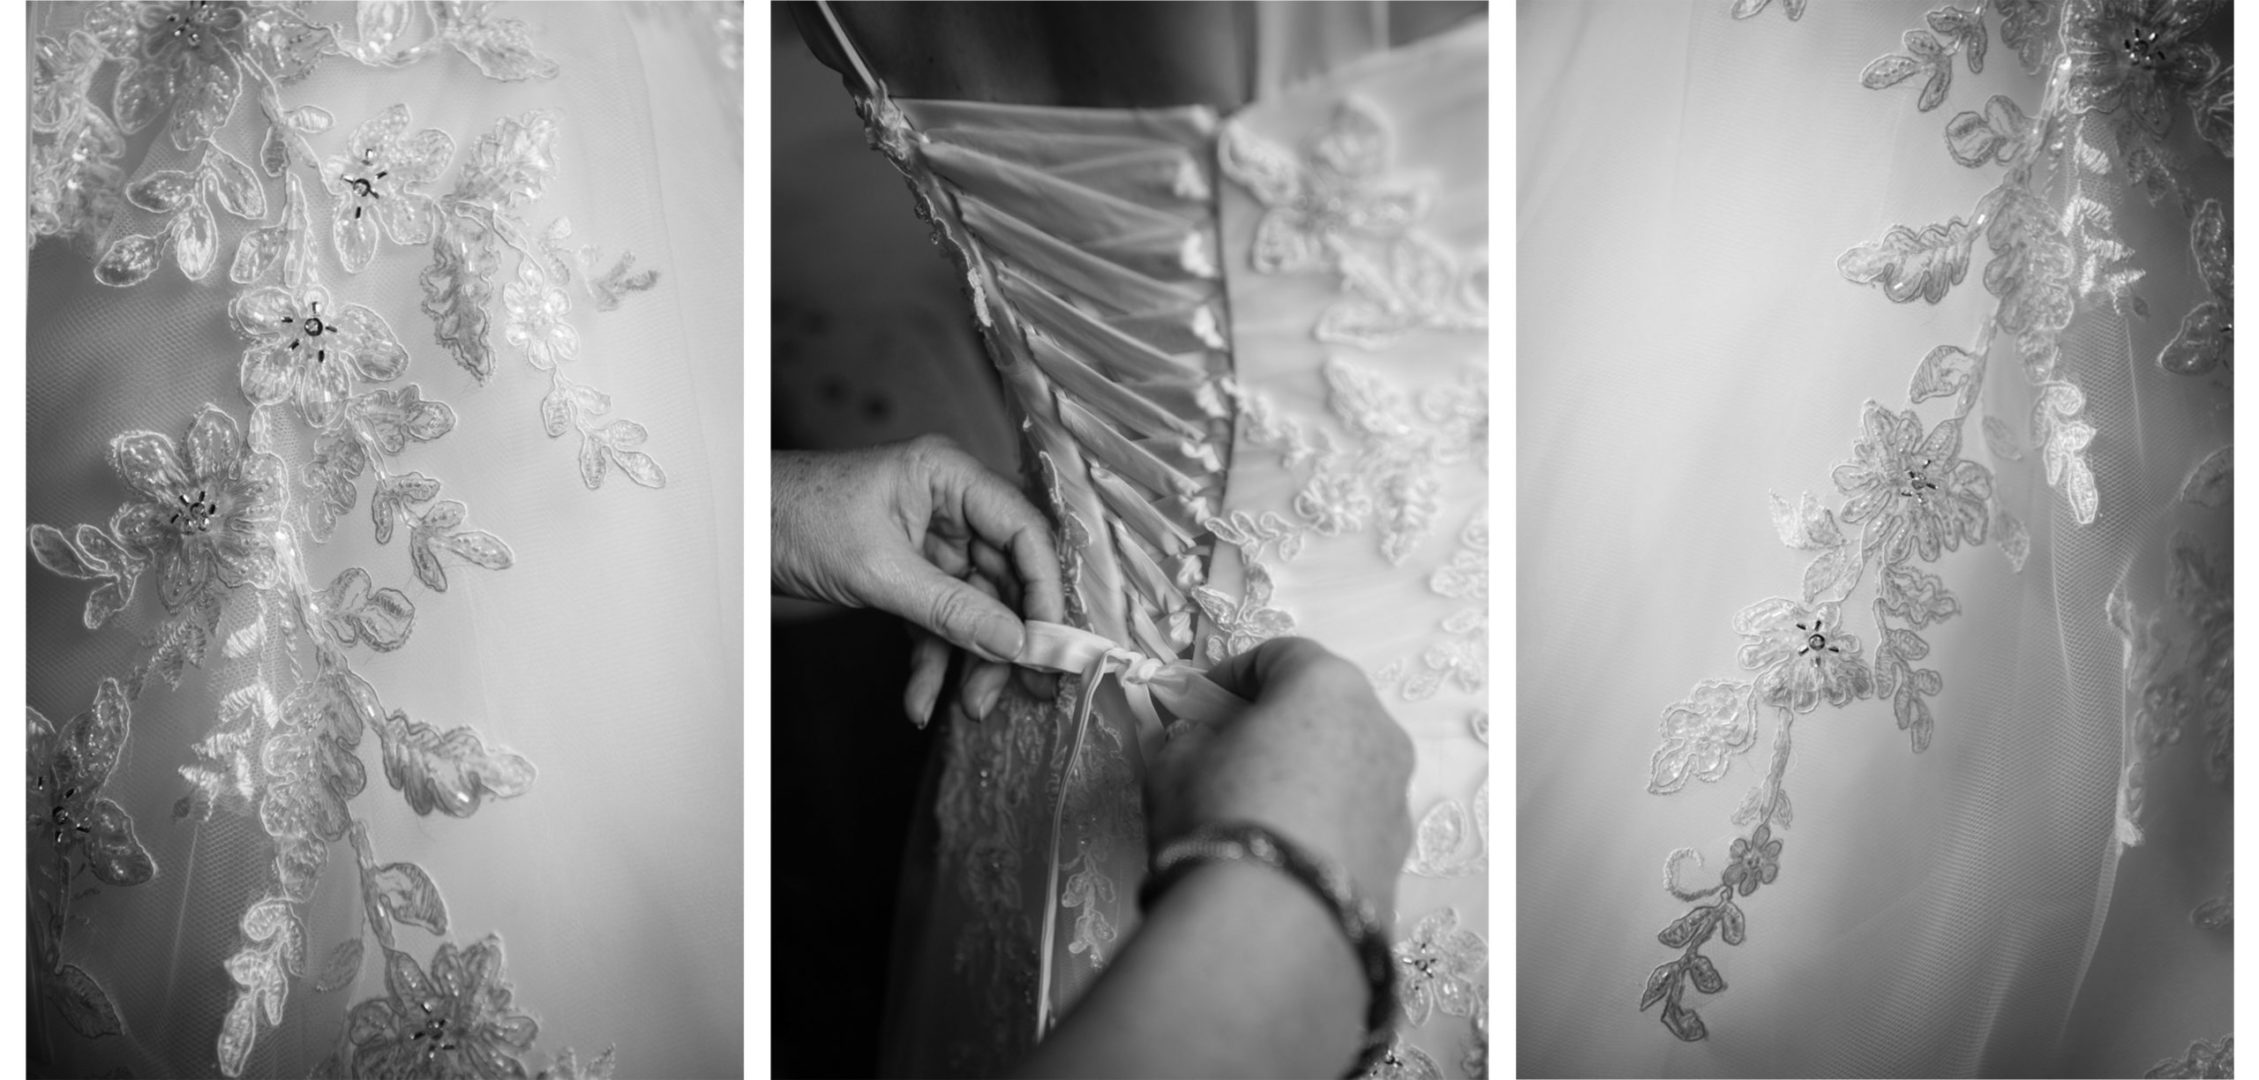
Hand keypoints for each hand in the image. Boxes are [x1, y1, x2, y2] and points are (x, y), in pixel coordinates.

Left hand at [772, 437, 1062, 725]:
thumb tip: (1014, 643)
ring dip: (972, 661)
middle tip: (1023, 687)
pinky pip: (937, 621)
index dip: (1043, 589)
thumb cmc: (790, 517)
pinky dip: (932, 662)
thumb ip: (950, 609)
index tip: (1050, 642)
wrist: (734, 530)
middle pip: (1004, 577)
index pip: (1023, 531)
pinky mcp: (908, 574)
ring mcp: (929, 542)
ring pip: (974, 608)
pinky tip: (921, 699)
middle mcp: (948, 506)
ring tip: (970, 705)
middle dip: (1006, 638)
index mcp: (948, 476)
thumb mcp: (878, 570)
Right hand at [1144, 637, 1415, 914]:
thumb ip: (1186, 742)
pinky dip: (1323, 824)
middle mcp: (1380, 732)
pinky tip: (1281, 855)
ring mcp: (1397, 796)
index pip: (1283, 655)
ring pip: (1346, 767)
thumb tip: (1196, 746)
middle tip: (1227, 751)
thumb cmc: (1219, 816)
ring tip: (1255, 811)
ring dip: (1306, 775)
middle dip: (1277, 723)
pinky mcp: (1399, 856)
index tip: (1200, 703)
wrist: (1273, 929)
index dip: (1234, 674)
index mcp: (1329, 686)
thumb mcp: (1173, 766)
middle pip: (1325, 709)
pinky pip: (1354, 820)